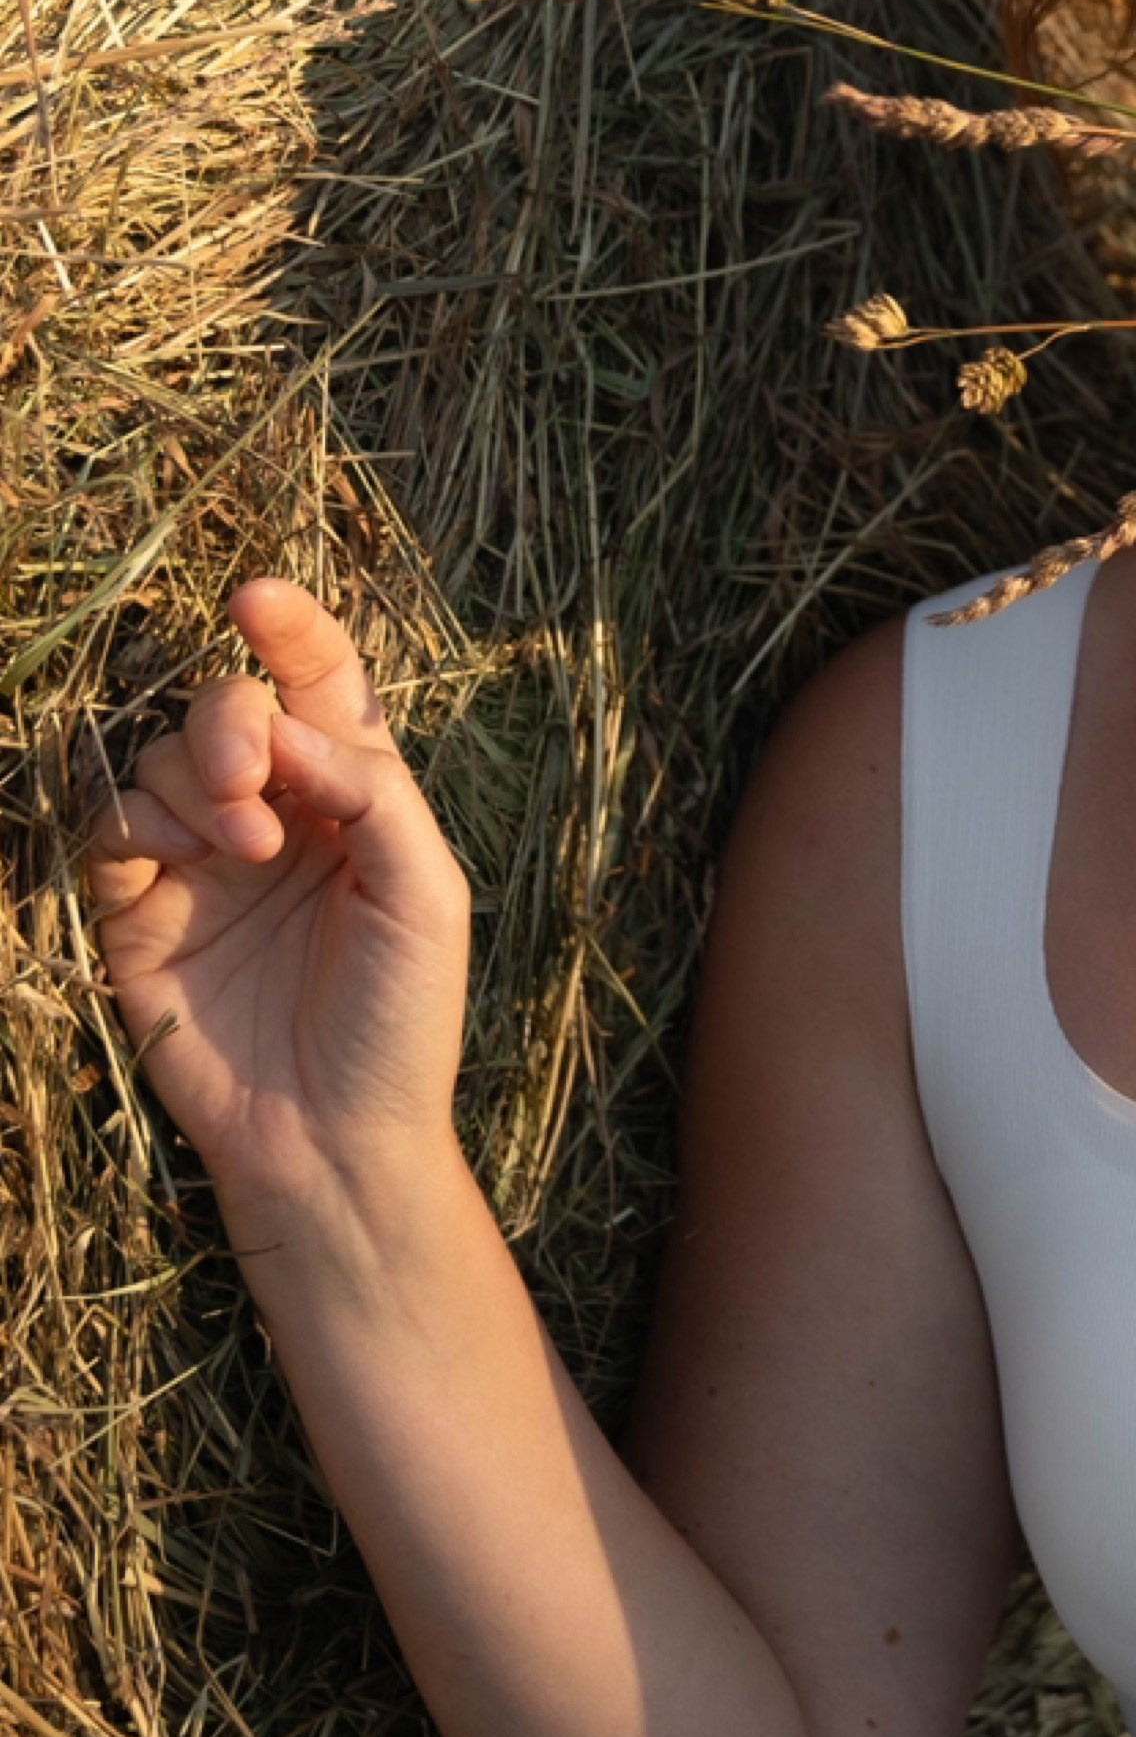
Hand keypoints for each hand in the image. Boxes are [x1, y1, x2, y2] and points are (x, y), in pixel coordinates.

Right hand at [84, 580, 471, 1231]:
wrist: (331, 1139)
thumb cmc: (401, 1021)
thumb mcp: (425, 893)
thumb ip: (369, 790)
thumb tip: (285, 722)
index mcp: (358, 798)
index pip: (321, 684)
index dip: (291, 630)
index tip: (256, 597)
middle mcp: (278, 814)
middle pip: (230, 708)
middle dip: (231, 719)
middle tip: (251, 778)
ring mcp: (203, 858)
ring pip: (162, 755)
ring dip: (195, 776)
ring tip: (241, 845)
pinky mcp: (138, 907)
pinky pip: (110, 822)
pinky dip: (136, 817)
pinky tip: (182, 855)